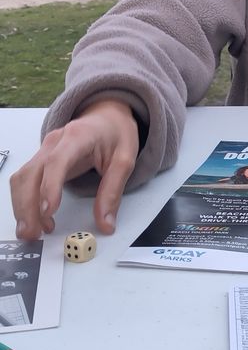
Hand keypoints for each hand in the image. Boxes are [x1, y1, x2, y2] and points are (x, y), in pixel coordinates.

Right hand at [11, 99, 138, 239]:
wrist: (107, 116)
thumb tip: (106, 224)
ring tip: (32, 232)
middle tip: (35, 233)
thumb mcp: (125, 160)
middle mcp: (54, 142)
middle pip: (32, 173)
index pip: (57, 161)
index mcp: (78, 136)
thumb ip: (113, 192)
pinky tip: (35, 219)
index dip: (50, 186)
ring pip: (22, 178)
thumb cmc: (115, 134)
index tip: (48, 211)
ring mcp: (44, 150)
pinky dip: (24, 201)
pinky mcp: (41, 159)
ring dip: (22, 207)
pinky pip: (25, 180)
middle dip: (28, 206)